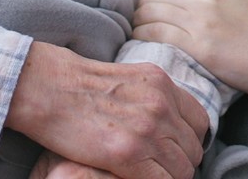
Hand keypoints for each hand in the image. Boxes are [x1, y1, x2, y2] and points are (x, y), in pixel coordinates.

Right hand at [7, 43, 209, 178]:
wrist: (48, 88)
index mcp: (163, 84)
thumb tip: (167, 118)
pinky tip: (135, 178)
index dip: (188, 140)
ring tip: (146, 174)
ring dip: (168, 176)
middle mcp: (162, 105)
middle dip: (179, 161)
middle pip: (193, 148)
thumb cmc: (77, 84)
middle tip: (158, 168)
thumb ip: (152, 96)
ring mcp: (148, 129)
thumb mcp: (127, 78)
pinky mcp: (128, 154)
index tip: (173, 149)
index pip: (200, 121)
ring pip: (182, 169)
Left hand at [133, 0, 247, 100]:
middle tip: (145, 19)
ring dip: (140, 22)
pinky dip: (144, 37)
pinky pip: (155, 33)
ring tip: (144, 32)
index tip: (153, 4)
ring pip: (149, 11)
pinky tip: (147, 44)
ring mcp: (202, 19)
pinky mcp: (200, 46)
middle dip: (143, 4)